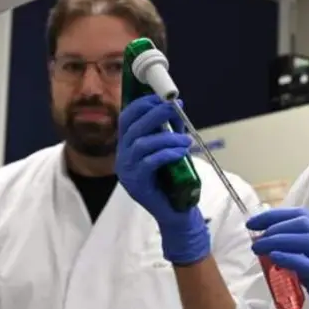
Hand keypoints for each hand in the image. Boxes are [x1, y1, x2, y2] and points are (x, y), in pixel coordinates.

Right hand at [116, 96, 210, 264]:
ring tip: (186, 140)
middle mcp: (122, 156)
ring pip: (142, 144)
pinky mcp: (136, 184)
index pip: (126, 118)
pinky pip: (149, 162)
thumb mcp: (170, 149)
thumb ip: (169, 130)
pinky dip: (167, 153)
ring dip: (167, 137)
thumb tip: (175, 107)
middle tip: (175, 108)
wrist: (175, 211)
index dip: (142, 104)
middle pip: (133, 127)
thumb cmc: (173, 179)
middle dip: (155, 114)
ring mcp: (126, 171)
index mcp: (127, 145)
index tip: (162, 98)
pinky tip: (181, 152)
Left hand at [249, 207, 308, 308]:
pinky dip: (287, 256)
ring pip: (303, 237)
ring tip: (258, 246)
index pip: (304, 216)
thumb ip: (303, 262)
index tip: (256, 222)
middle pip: (302, 222)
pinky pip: (306, 261)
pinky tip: (272, 257)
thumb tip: (275, 254)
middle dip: (273, 223)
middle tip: (252, 231)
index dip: (277, 216)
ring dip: (276, 238)